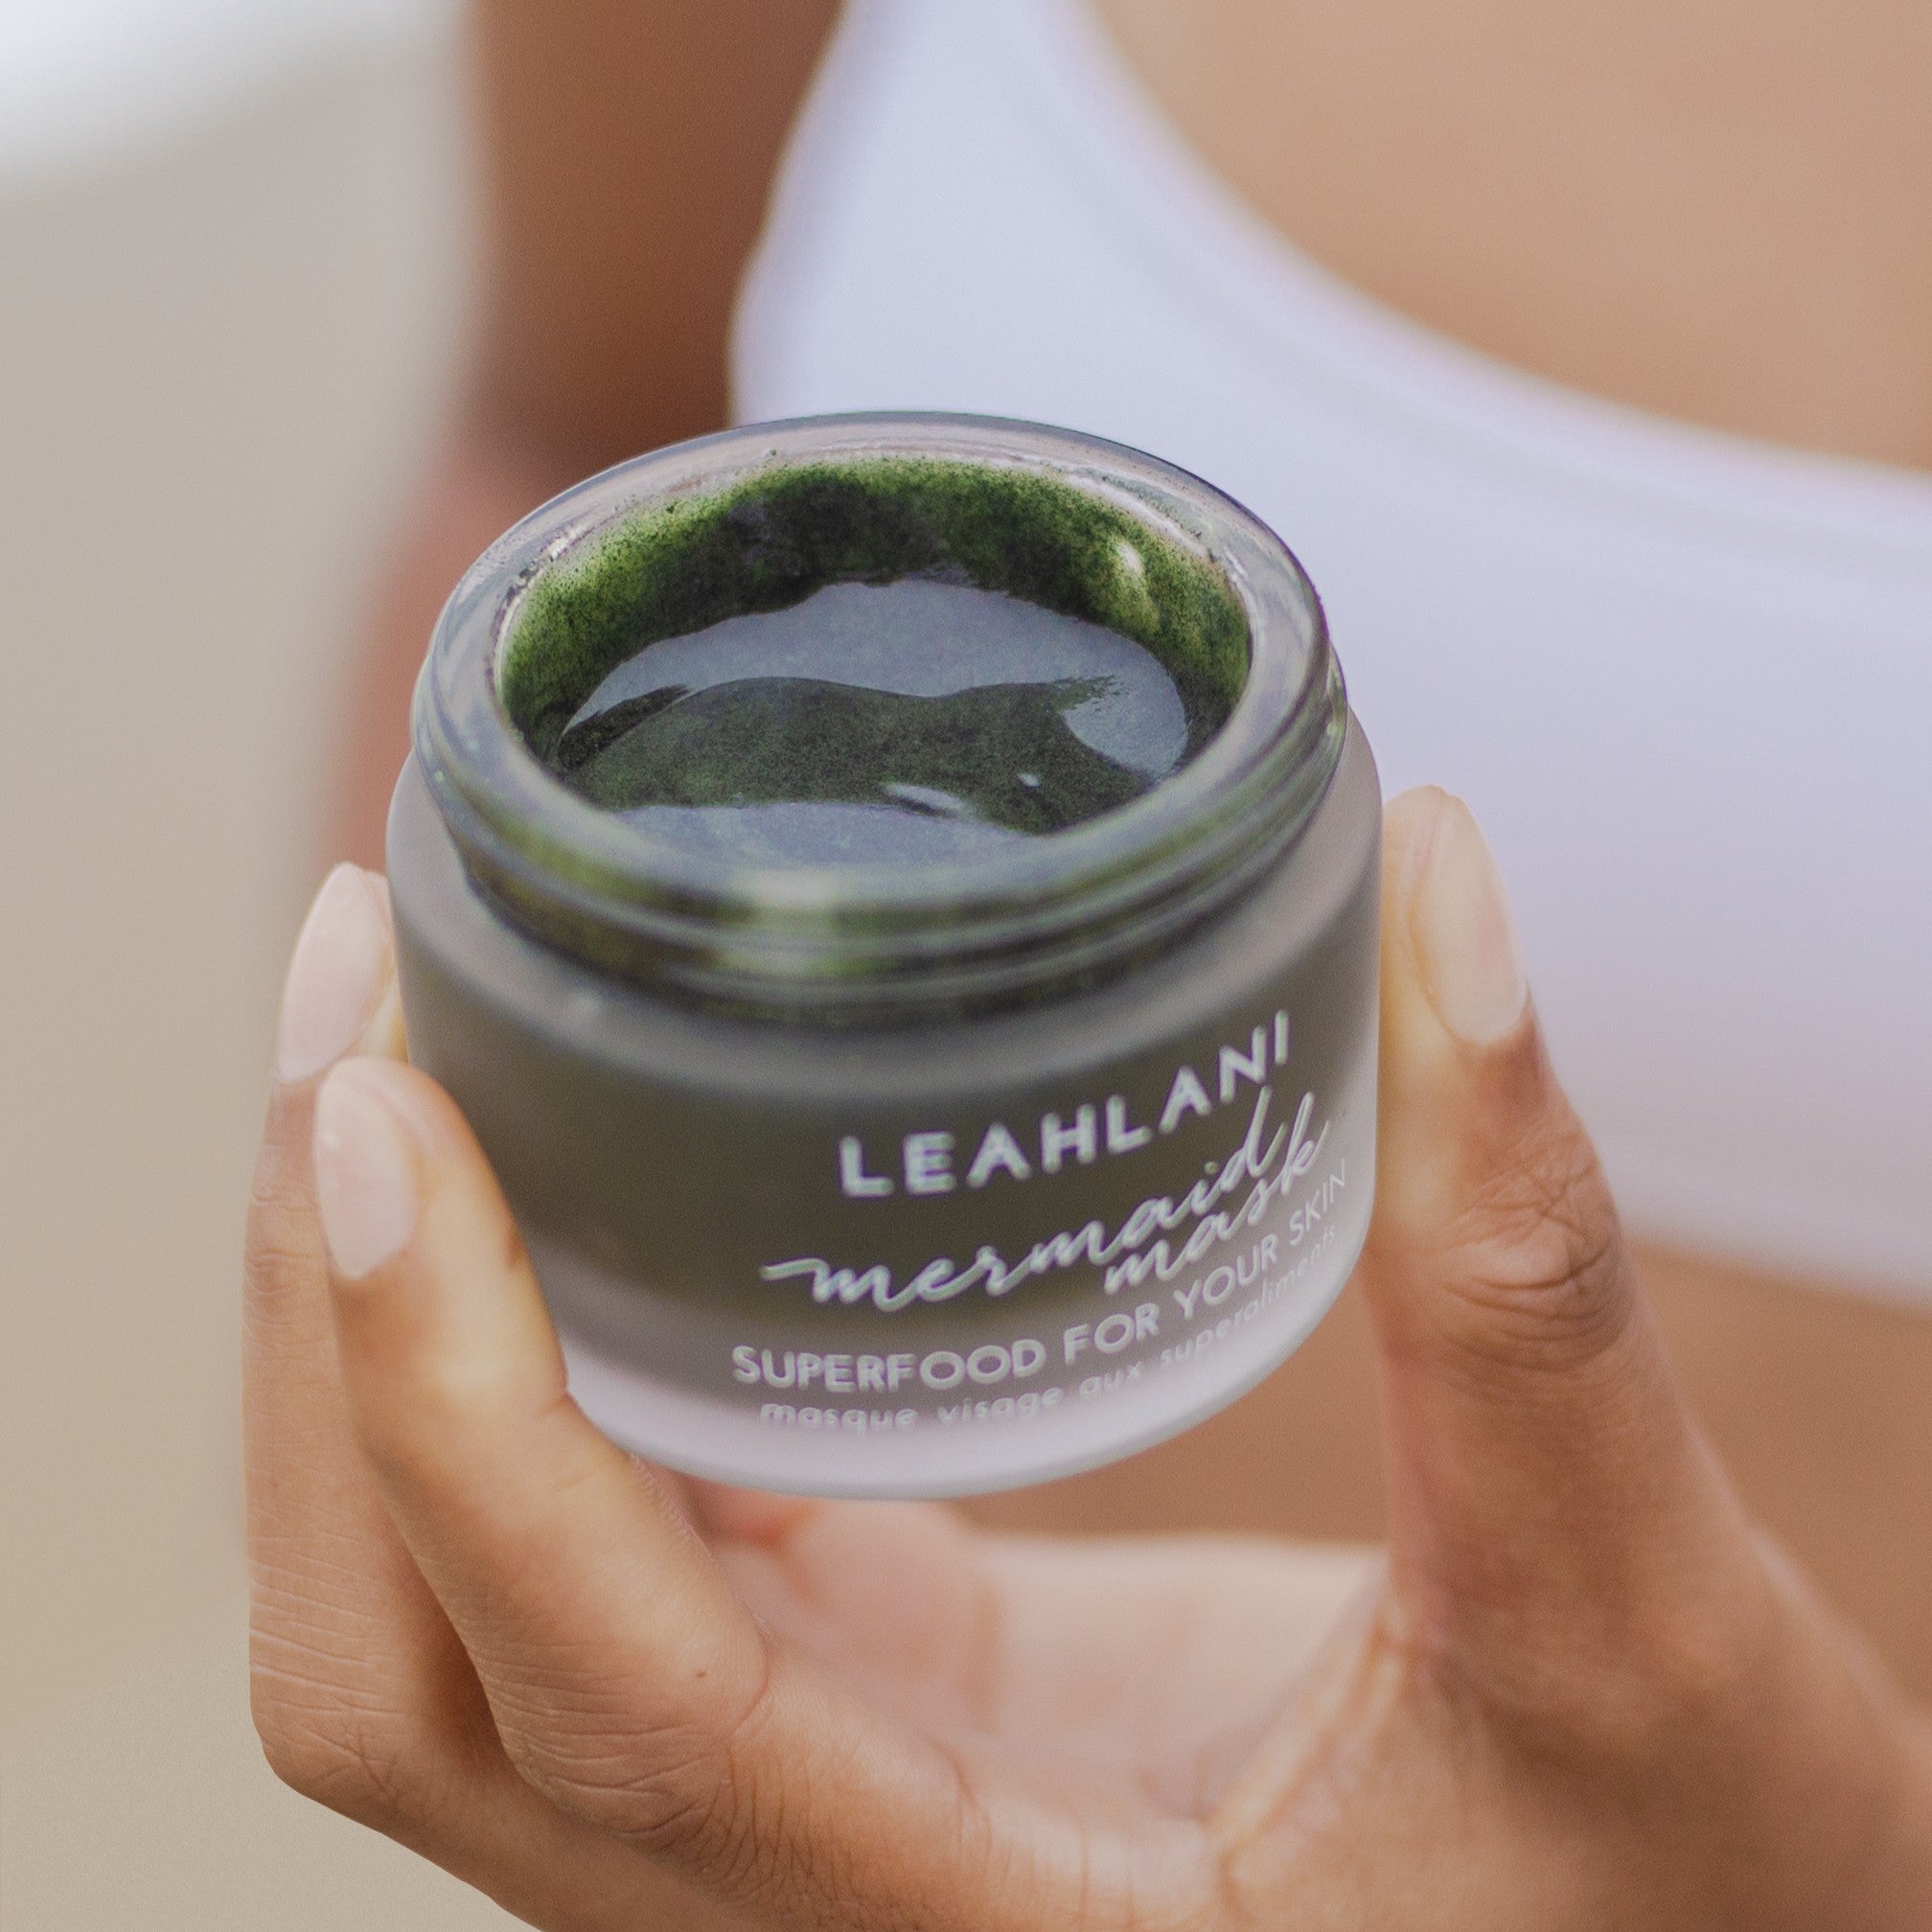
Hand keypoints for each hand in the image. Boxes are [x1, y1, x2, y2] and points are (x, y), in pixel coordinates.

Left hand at [246, 791, 1931, 1927]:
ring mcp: (803, 1812)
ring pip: (445, 1617)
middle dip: (329, 1330)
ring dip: (374, 1338)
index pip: (599, 1691)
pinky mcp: (842, 1713)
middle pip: (407, 1662)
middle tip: (365, 992)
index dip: (440, 1398)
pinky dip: (512, 1358)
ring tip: (408, 1039)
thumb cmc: (1677, 1888)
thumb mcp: (1633, 1617)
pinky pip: (583, 1550)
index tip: (379, 1095)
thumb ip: (1523, 1272)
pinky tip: (569, 1168)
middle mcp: (816, 1905)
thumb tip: (1438, 895)